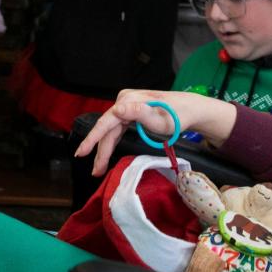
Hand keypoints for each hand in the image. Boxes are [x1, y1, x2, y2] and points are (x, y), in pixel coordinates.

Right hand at [73, 89, 236, 176]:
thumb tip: (118, 108)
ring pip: (111, 129)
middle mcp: (125, 99)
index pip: (106, 122)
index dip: (92, 139)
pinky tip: (106, 152)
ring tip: (98, 167)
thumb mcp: (160, 120)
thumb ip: (139, 114)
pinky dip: (112, 141)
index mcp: (129, 100)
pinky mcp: (132, 110)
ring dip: (104, 148)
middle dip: (100, 150)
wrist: (190, 109)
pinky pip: (118, 127)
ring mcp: (128, 104)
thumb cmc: (177, 116)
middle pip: (107, 128)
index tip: (81, 153)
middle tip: (95, 171)